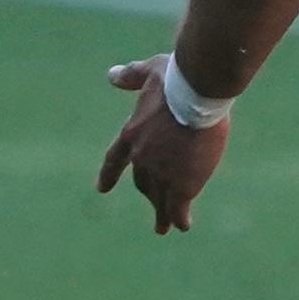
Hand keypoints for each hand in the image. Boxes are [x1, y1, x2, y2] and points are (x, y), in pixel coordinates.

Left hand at [97, 60, 228, 231]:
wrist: (196, 94)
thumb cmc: (176, 78)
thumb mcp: (150, 72)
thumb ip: (131, 76)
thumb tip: (112, 75)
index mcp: (131, 134)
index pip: (115, 160)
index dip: (109, 174)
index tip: (102, 189)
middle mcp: (142, 158)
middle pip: (143, 182)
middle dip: (148, 194)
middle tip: (154, 207)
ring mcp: (162, 174)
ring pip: (160, 200)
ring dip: (161, 214)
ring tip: (163, 227)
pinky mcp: (183, 184)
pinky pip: (179, 207)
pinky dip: (179, 217)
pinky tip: (183, 225)